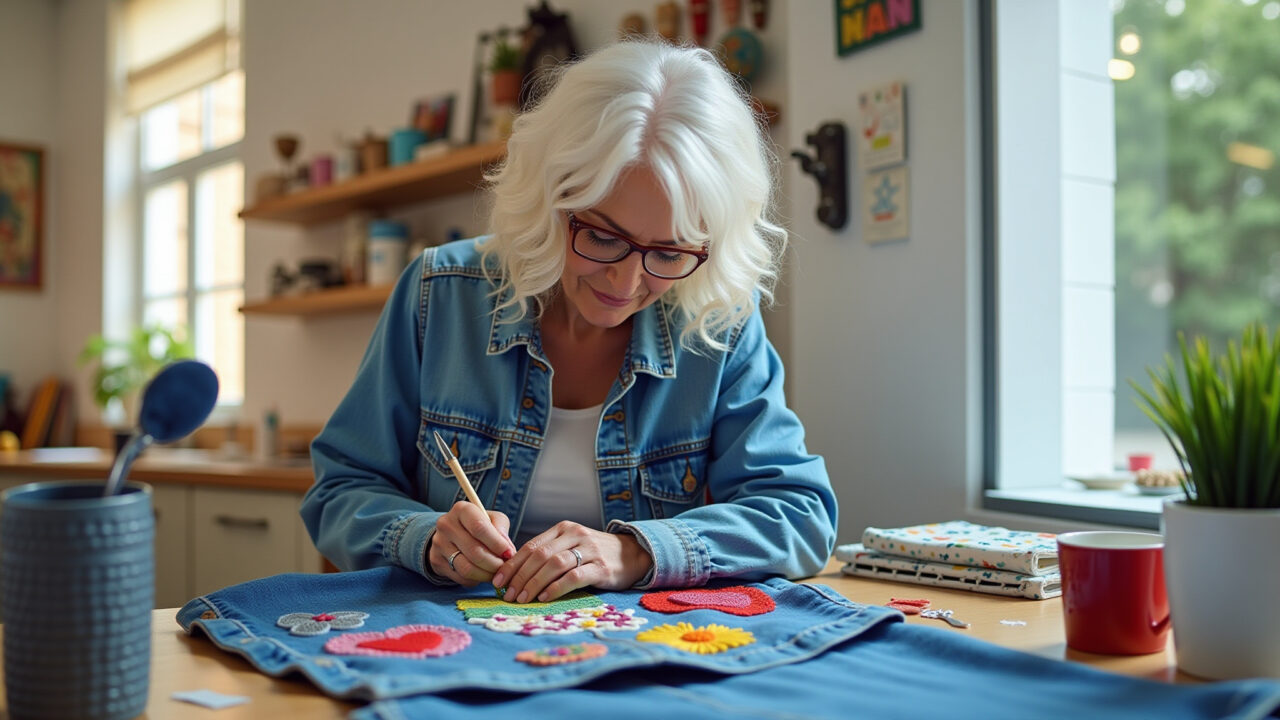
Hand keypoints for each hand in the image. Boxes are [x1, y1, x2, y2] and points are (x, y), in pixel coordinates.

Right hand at [428, 501, 515, 586]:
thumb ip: (501, 529)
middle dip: (495, 563)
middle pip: (474, 551)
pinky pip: (461, 578)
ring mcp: (439, 544)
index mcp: (462, 509)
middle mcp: (446, 525)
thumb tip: (507, 549)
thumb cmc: (477, 525)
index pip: (479, 527)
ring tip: (496, 573)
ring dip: (486, 575)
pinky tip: (482, 574)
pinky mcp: (436, 561)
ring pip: (467, 568)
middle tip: (505, 567)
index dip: (497, 544)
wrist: (450, 534)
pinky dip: (476, 580)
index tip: (509, 553)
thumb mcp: (492, 519)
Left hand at [493, 522, 652, 602]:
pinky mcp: (601, 567)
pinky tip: (544, 597)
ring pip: (554, 565)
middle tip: (508, 595)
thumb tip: (516, 574)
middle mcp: (575, 535)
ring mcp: (589, 550)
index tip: (498, 581)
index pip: (531, 546)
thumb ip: (549, 553)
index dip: (512, 565)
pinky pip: (574, 576)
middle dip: (520, 576)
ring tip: (522, 599)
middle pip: (539, 555)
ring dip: (534, 583)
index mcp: (563, 529)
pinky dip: (556, 588)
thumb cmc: (595, 554)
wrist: (634, 554)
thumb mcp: (572, 545)